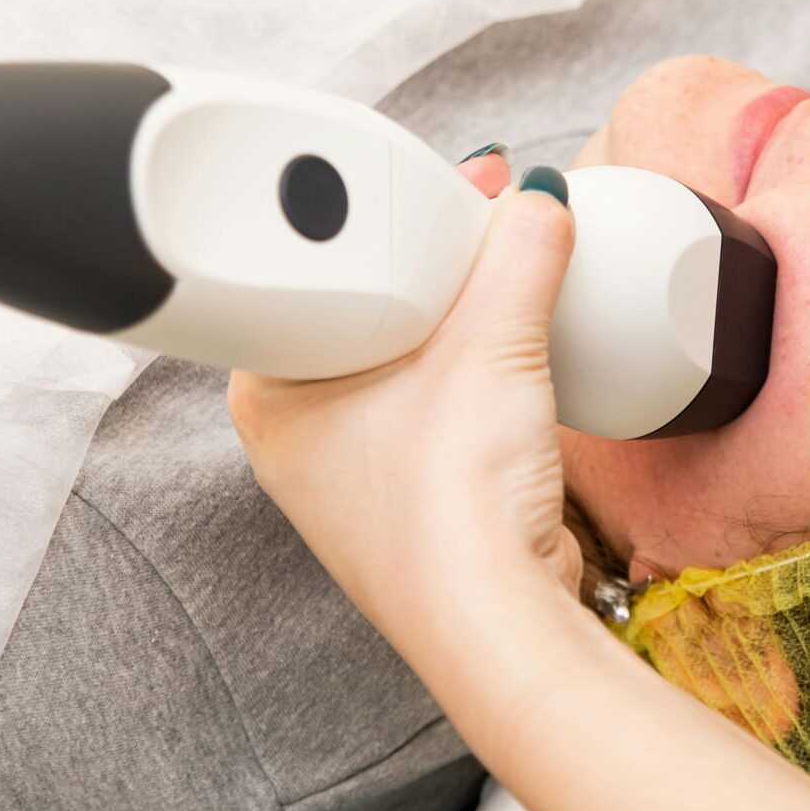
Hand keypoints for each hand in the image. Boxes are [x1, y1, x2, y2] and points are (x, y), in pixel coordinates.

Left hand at [227, 149, 584, 648]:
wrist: (496, 621)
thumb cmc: (449, 505)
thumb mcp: (493, 343)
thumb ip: (520, 255)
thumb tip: (540, 204)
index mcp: (269, 386)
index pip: (318, 267)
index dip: (385, 215)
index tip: (442, 189)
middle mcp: (300, 430)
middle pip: (370, 305)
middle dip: (435, 262)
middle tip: (484, 218)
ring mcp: (358, 469)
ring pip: (409, 359)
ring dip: (462, 320)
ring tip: (509, 279)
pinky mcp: (417, 496)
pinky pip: (442, 406)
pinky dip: (479, 375)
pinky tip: (518, 359)